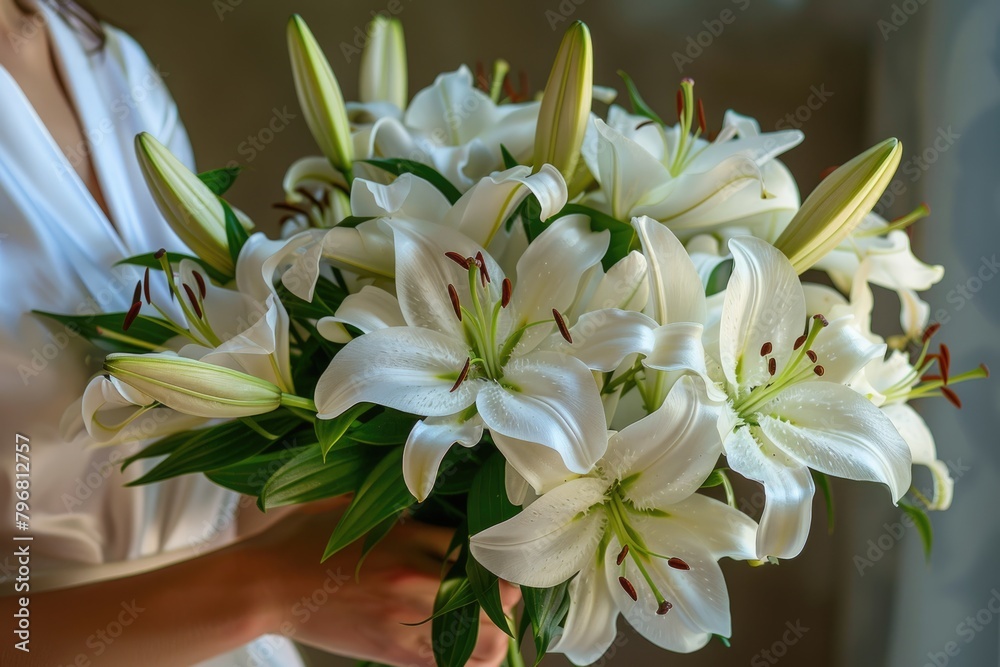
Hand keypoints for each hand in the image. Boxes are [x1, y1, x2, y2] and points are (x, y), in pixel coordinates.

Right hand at [243, 498, 519, 665]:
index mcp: (405, 537)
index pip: (475, 548)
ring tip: (495, 624)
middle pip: (490, 595)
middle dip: (508, 595)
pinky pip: (446, 662)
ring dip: (497, 633)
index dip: (497, 554)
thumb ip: (395, 503)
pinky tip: (472, 647)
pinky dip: (468, 657)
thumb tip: (433, 494)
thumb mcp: (352, 504)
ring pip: (479, 639)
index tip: (502, 554)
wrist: (263, 587)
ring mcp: (402, 619)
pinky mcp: (390, 651)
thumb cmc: (303, 539)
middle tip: (506, 591)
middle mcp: (411, 580)